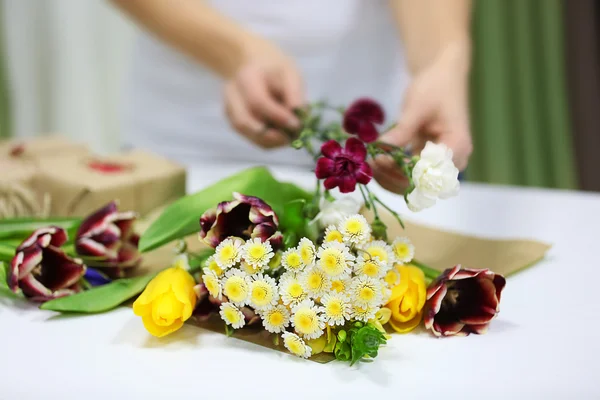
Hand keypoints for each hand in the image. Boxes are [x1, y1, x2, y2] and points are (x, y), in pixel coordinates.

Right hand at [224, 41, 304, 148]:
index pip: (257, 101)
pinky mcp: (233, 121)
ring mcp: (229, 109)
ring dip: (270, 140)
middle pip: (244, 122)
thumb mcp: (290, 74)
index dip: (277, 116)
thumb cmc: (276, 71)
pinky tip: (280, 136)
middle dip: (271, 135)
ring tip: (289, 137)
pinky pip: (250, 137)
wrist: (255, 66)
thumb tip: (299, 118)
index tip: (297, 125)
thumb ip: (295, 95)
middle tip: (293, 137)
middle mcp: (232, 95)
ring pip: (246, 133)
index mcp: (246, 77)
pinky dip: (267, 141)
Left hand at [372, 44, 471, 192]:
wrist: (443, 78)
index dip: (402, 171)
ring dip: (389, 177)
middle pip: (421, 184)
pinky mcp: (428, 162)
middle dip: (392, 177)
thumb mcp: (416, 107)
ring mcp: (441, 164)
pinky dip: (392, 171)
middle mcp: (453, 161)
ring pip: (413, 184)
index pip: (428, 173)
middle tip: (370, 162)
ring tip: (370, 161)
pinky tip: (377, 161)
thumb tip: (380, 150)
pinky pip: (410, 175)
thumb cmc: (435, 87)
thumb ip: (402, 131)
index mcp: (456, 147)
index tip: (379, 160)